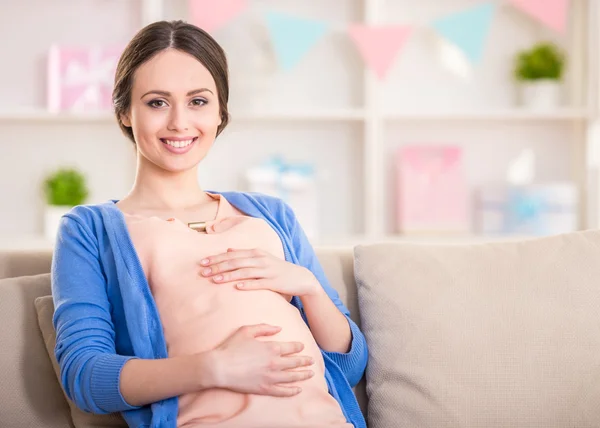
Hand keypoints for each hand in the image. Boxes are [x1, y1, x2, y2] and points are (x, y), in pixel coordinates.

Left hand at [200, 248, 318, 296]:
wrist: (300, 277)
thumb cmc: (278, 269)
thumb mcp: (262, 258)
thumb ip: (245, 254)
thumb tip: (228, 249)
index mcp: (256, 253)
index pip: (232, 254)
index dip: (217, 258)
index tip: (202, 262)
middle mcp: (260, 259)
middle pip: (236, 262)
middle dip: (218, 266)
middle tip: (203, 271)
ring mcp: (267, 271)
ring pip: (244, 272)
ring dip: (228, 275)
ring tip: (215, 280)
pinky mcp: (273, 282)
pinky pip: (258, 283)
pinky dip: (247, 284)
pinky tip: (236, 287)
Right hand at [208, 324, 314, 396]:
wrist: (219, 367)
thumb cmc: (231, 347)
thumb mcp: (247, 330)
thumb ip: (265, 327)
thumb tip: (279, 328)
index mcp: (272, 348)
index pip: (292, 347)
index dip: (299, 347)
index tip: (302, 347)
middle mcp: (275, 363)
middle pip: (296, 362)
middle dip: (305, 361)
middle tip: (311, 361)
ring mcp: (271, 377)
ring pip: (292, 377)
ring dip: (303, 375)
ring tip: (311, 374)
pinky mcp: (264, 389)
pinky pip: (282, 391)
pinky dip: (292, 391)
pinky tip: (298, 389)